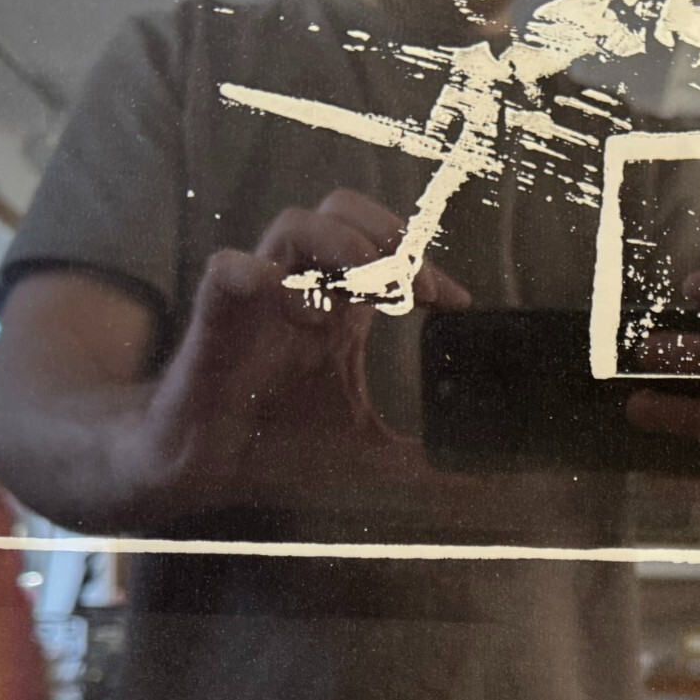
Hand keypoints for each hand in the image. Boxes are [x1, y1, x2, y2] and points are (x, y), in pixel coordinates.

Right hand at [120, 189, 472, 518]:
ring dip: (339, 245)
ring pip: (294, 224)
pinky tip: (283, 299)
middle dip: (384, 233)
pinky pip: (226, 270)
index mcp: (339, 312)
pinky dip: (253, 273)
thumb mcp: (372, 458)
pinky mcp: (218, 323)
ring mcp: (260, 301)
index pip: (389, 255)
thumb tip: (497, 486)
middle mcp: (302, 292)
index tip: (455, 302)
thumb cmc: (277, 446)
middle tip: (410, 284)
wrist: (201, 468)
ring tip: (366, 286)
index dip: (425, 264)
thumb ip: (433, 468)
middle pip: (343, 214)